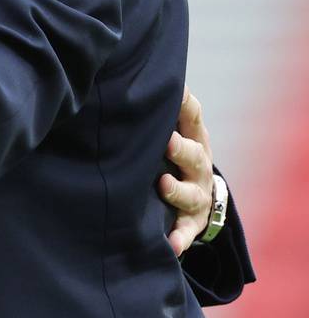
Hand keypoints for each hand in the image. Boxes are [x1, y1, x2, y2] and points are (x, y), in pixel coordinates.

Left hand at [159, 88, 217, 255]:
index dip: (185, 105)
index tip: (177, 92)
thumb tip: (119, 72)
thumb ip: (152, 108)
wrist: (198, 197)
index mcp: (192, 138)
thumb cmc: (169, 154)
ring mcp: (197, 195)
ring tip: (163, 185)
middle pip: (194, 155)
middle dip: (182, 149)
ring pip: (189, 194)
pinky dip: (179, 239)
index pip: (192, 117)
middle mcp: (198, 166)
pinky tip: (171, 245)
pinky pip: (186, 232)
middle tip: (168, 141)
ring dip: (177, 190)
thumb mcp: (168, 129)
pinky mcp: (191, 223)